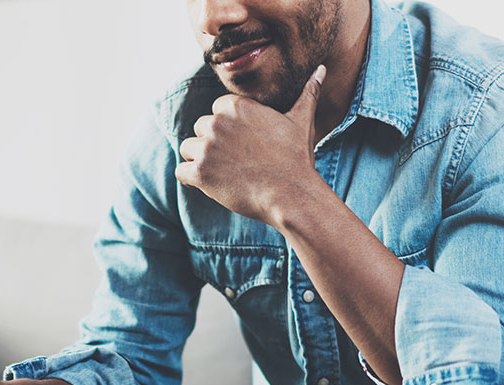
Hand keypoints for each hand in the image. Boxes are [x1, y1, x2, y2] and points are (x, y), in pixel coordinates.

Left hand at [175, 65, 325, 226]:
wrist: (291, 195)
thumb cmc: (296, 159)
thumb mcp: (302, 121)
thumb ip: (307, 93)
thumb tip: (321, 70)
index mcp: (235, 106)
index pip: (216, 111)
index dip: (229, 131)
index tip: (245, 145)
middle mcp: (217, 122)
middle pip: (200, 129)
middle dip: (213, 145)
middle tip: (238, 162)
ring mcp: (206, 147)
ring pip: (189, 149)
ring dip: (202, 162)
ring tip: (226, 174)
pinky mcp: (200, 172)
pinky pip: (181, 172)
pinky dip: (192, 180)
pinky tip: (213, 185)